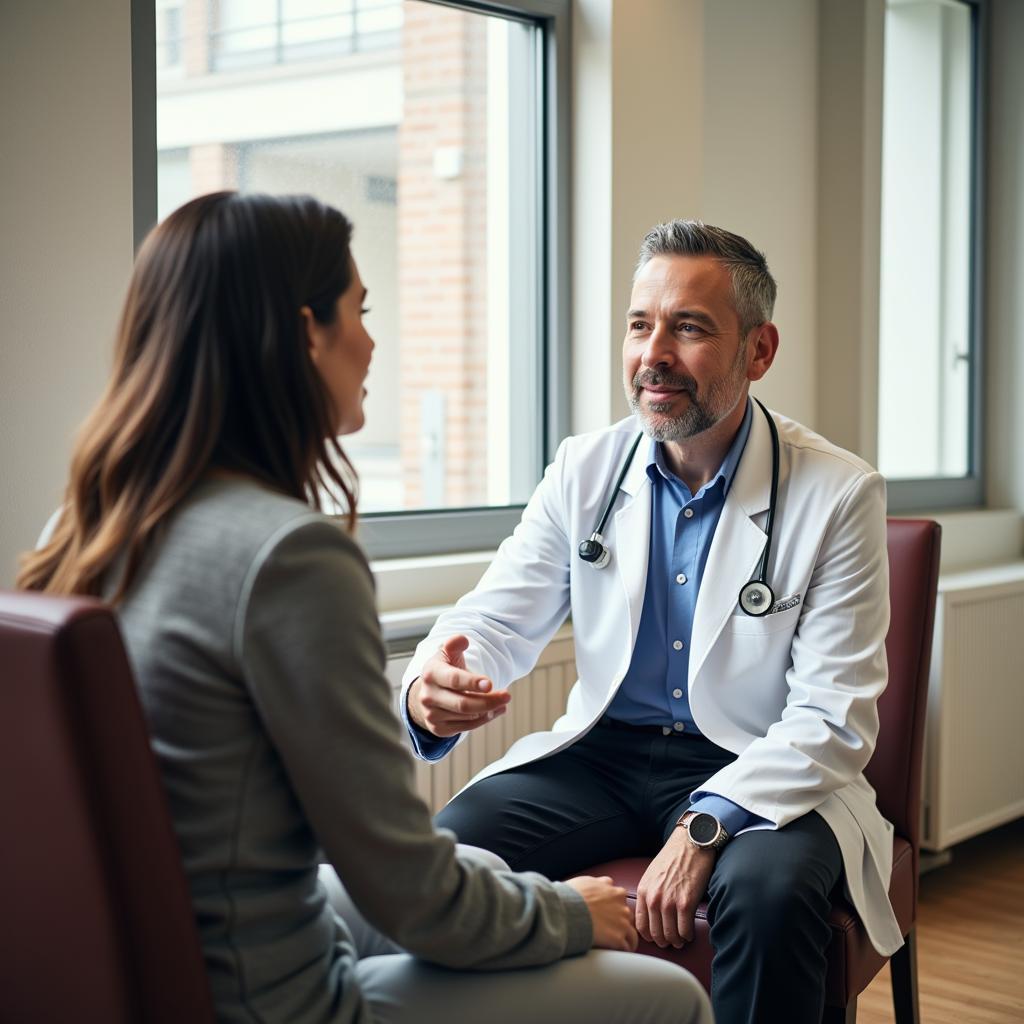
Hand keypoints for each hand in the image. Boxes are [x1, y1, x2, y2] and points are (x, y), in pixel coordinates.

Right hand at [407, 635, 510, 737]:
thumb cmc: (444, 670)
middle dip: (489, 701)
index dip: (473, 683)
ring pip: (467, 717)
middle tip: (507, 696)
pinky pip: (466, 727)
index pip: (454, 680)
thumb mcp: (447, 654)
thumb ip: (455, 645)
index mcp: (431, 673)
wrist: (428, 693)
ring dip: (489, 710)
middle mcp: (428, 696)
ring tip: (502, 702)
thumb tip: (462, 640)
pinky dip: (483, 720)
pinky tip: (493, 711)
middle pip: (463, 704)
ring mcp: (431, 714)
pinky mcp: (438, 729)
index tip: (490, 684)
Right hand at [565, 875, 637, 951]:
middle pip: (628, 916)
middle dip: (621, 923)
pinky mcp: (618, 938)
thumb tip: (604, 883)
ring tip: (619, 946)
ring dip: (626, 939)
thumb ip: (600, 883)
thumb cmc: (573, 895)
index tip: (610, 913)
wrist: (569, 910)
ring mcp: (622, 923)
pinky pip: (626, 947)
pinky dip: (622, 950)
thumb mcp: (588, 881)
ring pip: (632, 934)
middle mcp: (622, 906)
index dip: (615, 907)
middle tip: (612, 930)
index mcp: (616, 892)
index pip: (622, 900)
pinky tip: (617, 954)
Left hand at [635, 824, 715, 947]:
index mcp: (644, 891)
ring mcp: (669, 902)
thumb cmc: (673, 858)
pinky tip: (689, 932)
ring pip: (670, 936)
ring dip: (677, 941)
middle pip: (656, 934)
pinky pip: (685, 930)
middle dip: (664, 941)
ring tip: (681, 939)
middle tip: (671, 942)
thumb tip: (650, 916)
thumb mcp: (652, 875)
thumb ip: (649, 894)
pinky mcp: (686, 903)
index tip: (657, 937)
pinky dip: (687, 935)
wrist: (691, 844)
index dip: (650, 936)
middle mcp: (654, 898)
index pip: (641, 926)